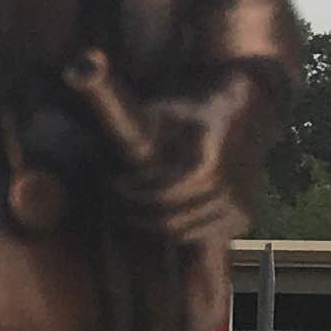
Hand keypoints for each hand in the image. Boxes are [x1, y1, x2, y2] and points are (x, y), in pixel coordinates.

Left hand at [108, 77, 260, 247]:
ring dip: (150, 222)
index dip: (133, 193)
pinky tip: (157, 212)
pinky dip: (174, 228)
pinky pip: (198, 236)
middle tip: (114, 198)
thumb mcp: (163, 111)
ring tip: (130, 205)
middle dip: (134, 210)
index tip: (112, 182)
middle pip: (168, 218)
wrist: (242, 116)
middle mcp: (230, 188)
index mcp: (209, 163)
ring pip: (180, 231)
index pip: (163, 194)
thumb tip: (87, 94)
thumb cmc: (192, 113)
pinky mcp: (242, 219)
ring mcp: (239, 206)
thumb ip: (127, 112)